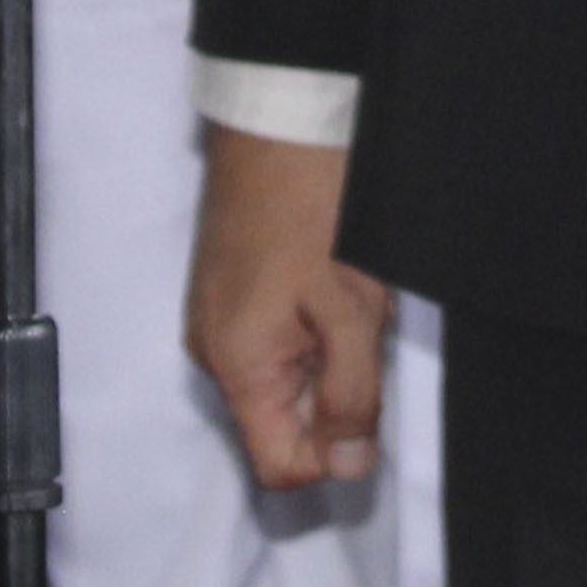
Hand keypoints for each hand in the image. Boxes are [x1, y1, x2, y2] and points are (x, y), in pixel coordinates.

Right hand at [188, 128, 394, 489]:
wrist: (279, 118)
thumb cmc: (314, 203)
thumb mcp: (351, 309)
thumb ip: (351, 395)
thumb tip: (346, 468)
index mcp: (239, 367)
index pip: (280, 465)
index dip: (334, 452)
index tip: (369, 402)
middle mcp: (217, 353)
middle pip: (285, 421)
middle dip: (337, 390)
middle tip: (363, 326)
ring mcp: (221, 320)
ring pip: (287, 377)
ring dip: (329, 352)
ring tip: (348, 293)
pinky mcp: (232, 292)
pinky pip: (277, 339)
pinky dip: (313, 323)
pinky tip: (332, 277)